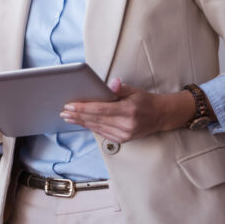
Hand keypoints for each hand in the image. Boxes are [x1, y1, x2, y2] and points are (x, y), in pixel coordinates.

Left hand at [58, 78, 194, 143]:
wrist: (160, 116)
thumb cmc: (145, 100)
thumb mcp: (134, 90)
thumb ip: (121, 88)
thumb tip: (112, 83)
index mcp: (128, 110)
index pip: (100, 110)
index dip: (83, 108)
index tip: (69, 105)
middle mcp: (126, 125)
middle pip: (96, 120)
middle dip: (78, 115)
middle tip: (63, 111)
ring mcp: (125, 134)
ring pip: (97, 127)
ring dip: (81, 122)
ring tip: (68, 117)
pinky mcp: (123, 140)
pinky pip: (102, 132)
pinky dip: (90, 127)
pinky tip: (81, 122)